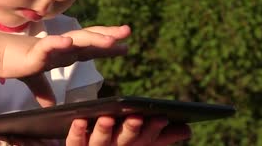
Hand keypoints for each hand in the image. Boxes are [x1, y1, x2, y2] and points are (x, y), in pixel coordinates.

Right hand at [0, 25, 130, 105]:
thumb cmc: (18, 63)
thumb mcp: (36, 81)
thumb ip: (44, 91)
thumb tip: (49, 106)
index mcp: (64, 51)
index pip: (90, 47)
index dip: (107, 45)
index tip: (125, 46)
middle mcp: (62, 46)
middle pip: (90, 38)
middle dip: (108, 35)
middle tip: (127, 32)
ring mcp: (52, 45)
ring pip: (77, 40)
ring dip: (94, 38)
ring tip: (111, 39)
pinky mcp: (37, 49)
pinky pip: (50, 45)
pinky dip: (60, 43)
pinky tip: (71, 42)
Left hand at [66, 116, 190, 145]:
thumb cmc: (117, 144)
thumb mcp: (139, 140)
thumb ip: (160, 136)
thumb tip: (187, 129)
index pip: (146, 141)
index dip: (154, 131)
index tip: (162, 117)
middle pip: (125, 142)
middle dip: (132, 131)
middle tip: (136, 117)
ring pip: (100, 143)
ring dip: (104, 131)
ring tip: (108, 118)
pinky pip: (74, 142)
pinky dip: (77, 132)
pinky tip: (79, 120)